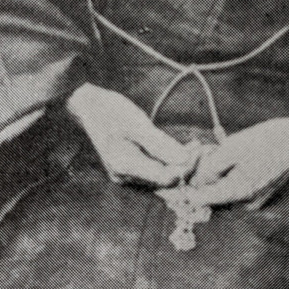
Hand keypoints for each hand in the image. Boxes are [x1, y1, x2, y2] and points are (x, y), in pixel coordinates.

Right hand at [66, 83, 192, 187]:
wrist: (87, 107)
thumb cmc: (110, 111)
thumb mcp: (137, 124)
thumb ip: (160, 144)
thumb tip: (185, 159)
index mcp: (125, 166)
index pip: (165, 177)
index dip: (186, 167)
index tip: (200, 149)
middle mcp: (125, 177)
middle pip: (164, 181)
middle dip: (185, 167)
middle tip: (201, 148)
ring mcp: (126, 176)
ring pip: (161, 178)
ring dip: (179, 165)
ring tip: (195, 146)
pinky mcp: (129, 170)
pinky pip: (154, 172)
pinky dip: (169, 163)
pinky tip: (181, 149)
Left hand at [191, 114, 288, 206]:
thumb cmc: (268, 140)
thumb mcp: (233, 148)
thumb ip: (209, 168)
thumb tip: (194, 181)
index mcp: (237, 193)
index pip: (200, 200)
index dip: (186, 186)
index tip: (181, 172)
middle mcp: (246, 203)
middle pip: (212, 195)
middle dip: (202, 175)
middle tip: (200, 151)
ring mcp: (256, 200)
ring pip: (224, 190)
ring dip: (215, 174)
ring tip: (214, 149)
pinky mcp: (262, 193)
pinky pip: (237, 187)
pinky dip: (229, 174)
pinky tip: (230, 154)